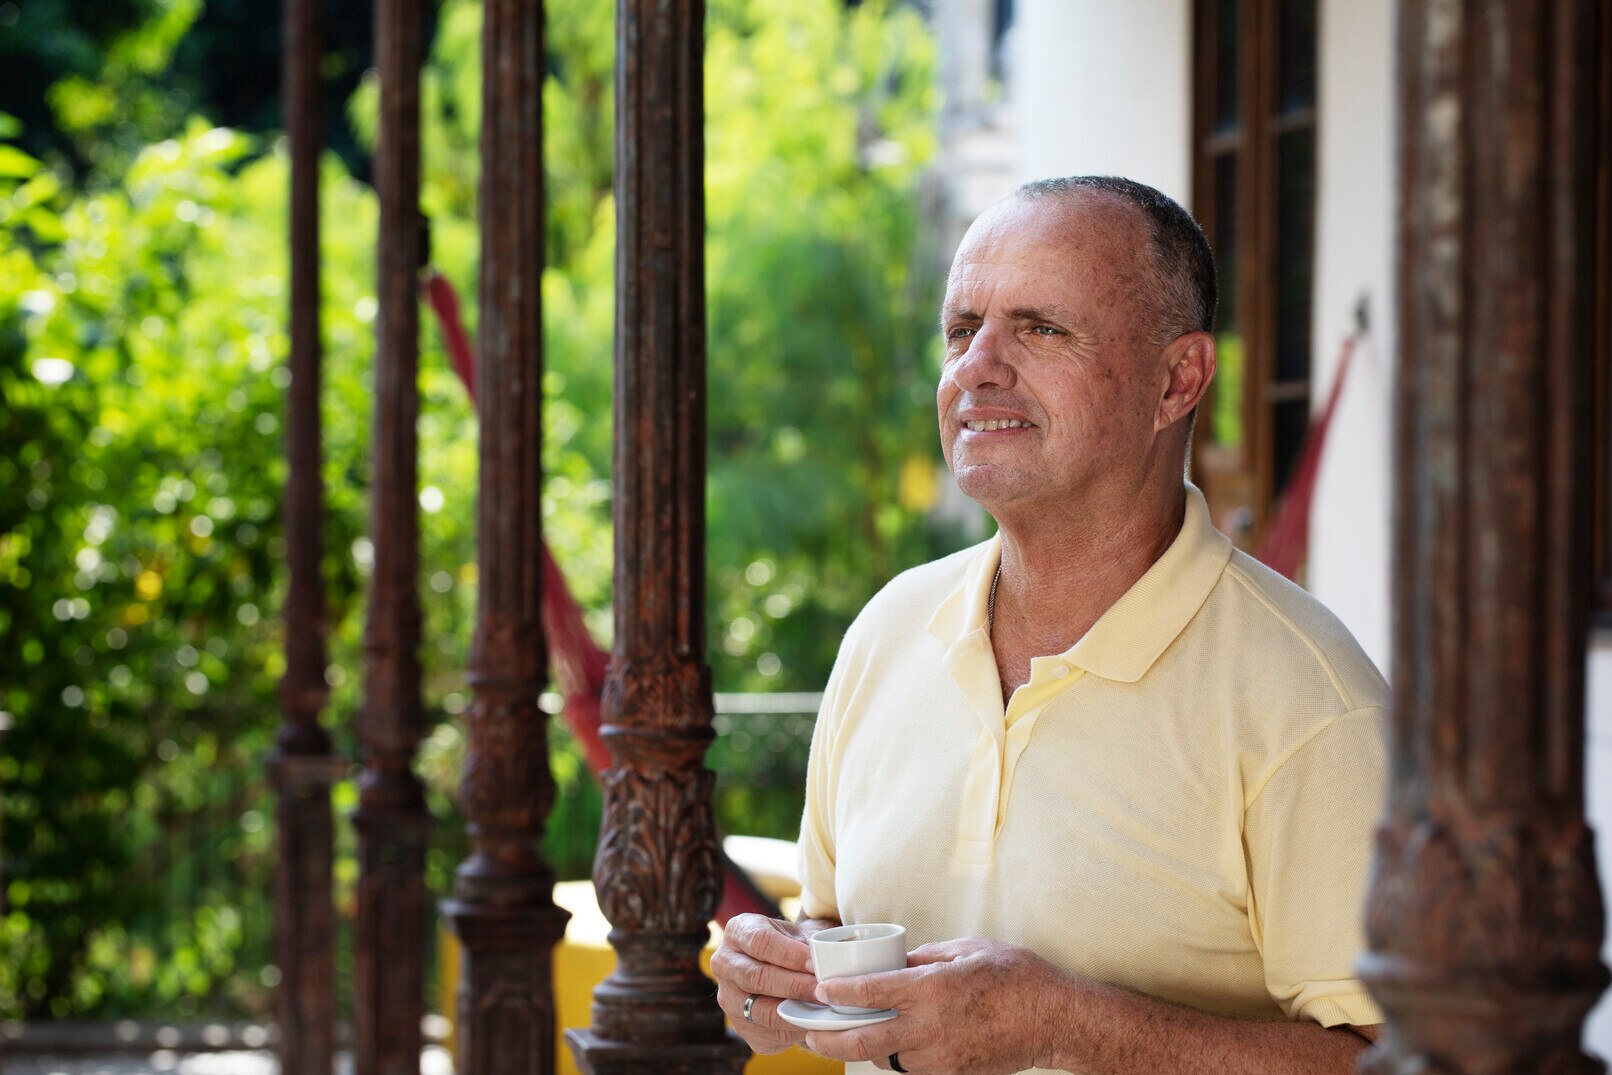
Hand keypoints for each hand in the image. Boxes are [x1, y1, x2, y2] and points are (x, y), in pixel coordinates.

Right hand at [711, 913, 826, 1054]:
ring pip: (761, 1010)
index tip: (815, 964)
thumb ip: (811, 944)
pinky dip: (793, 1031)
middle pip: (757, 977)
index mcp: (738, 931)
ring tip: (821, 1008)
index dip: (789, 954)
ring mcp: (728, 997)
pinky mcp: (740, 1026)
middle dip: (794, 985)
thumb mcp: (800, 933)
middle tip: (823, 990)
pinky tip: (813, 1023)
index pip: (760, 941)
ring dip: (795, 1012)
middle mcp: (724, 963)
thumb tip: (829, 961)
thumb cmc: (794, 945)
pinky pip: (767, 1034)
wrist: (784, 966)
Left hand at [805, 937, 1072, 1074]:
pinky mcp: (952, 1073)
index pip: (871, 993)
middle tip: (810, 1033)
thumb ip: (925, 956)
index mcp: (932, 989)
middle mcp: (931, 1026)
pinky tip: (889, 1044)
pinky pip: (912, 1069)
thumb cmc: (1015, 975)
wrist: (1054, 1019)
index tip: (820, 991)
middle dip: (829, 1039)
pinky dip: (894, 1057)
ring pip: (885, 1059)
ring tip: (843, 1037)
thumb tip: (893, 961)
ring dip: (862, 1049)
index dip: (839, 994)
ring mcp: (941, 1056)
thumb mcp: (967, 949)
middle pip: (864, 1042)